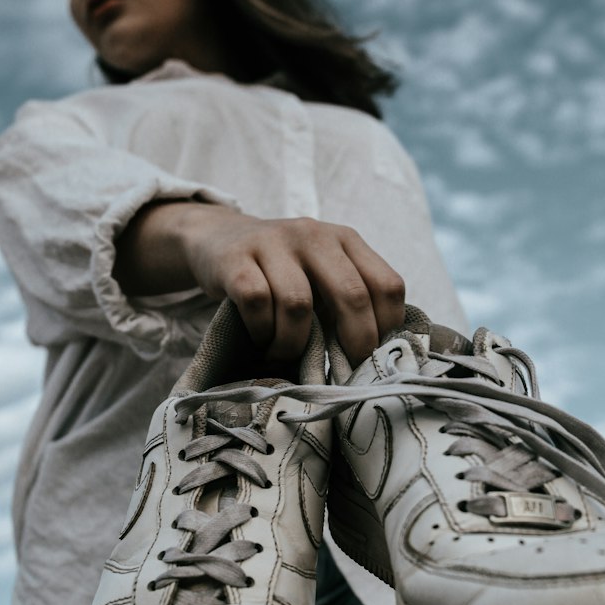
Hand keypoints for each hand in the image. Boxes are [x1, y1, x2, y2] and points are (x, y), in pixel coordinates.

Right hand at [179, 207, 405, 365]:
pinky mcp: (236, 258)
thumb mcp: (321, 274)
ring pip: (298, 304)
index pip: (387, 285)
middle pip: (351, 294)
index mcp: (345, 239)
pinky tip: (260, 337)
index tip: (373, 358)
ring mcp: (273, 242)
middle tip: (340, 369)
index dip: (386, 328)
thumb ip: (349, 301)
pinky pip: (257, 302)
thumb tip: (376, 359)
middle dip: (352, 341)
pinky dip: (261, 330)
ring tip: (284, 353)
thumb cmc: (281, 271)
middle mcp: (313, 234)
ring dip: (293, 343)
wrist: (218, 240)